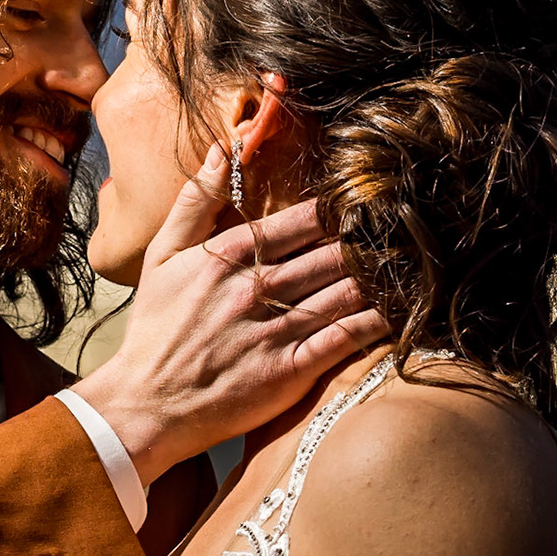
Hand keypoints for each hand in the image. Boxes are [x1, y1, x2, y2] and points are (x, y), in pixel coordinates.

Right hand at [72, 147, 389, 483]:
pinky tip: (400, 307)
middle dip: (368, 238)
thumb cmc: (154, 331)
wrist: (147, 405)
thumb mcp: (161, 257)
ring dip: (379, 273)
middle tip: (401, 226)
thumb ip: (194, 202)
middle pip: (332, 252)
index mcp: (229, 255)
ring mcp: (277, 329)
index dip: (338, 209)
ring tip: (409, 258)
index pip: (301, 219)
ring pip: (345, 290)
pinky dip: (377, 320)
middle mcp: (257, 288)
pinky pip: (346, 337)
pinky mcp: (291, 370)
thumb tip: (222, 151)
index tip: (362, 200)